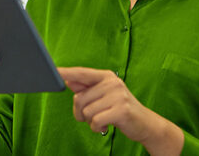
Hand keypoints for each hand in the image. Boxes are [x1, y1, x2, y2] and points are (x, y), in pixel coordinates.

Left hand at [58, 68, 183, 154]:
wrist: (145, 123)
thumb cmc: (120, 109)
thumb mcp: (104, 95)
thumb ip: (87, 88)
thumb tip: (68, 80)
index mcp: (106, 76)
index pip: (81, 74)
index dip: (66, 73)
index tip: (53, 71)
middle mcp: (112, 82)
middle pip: (79, 99)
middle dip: (82, 112)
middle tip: (94, 115)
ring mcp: (117, 95)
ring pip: (86, 112)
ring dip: (91, 121)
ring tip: (104, 119)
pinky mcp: (121, 110)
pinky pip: (95, 121)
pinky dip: (97, 127)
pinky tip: (107, 125)